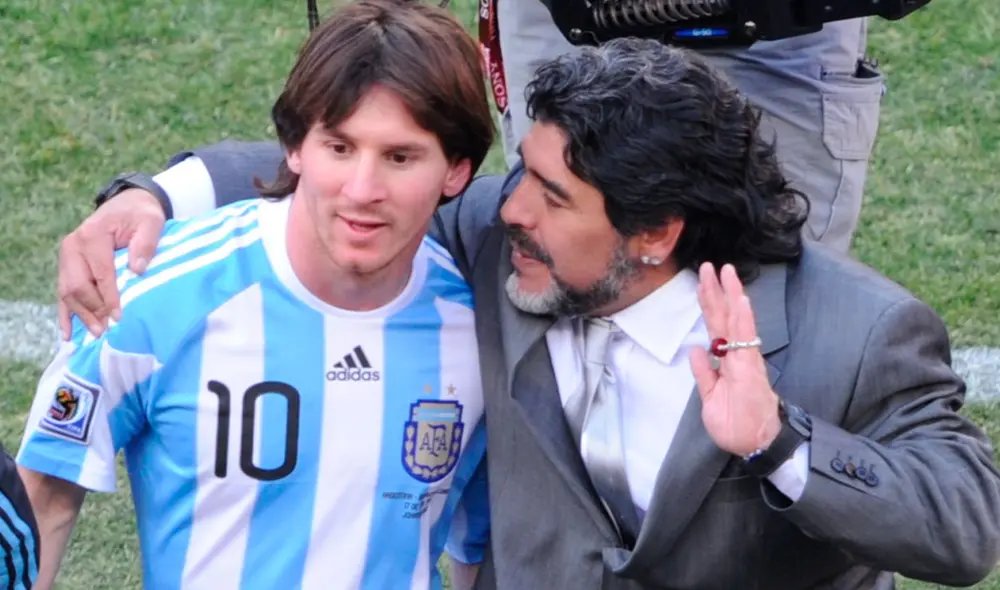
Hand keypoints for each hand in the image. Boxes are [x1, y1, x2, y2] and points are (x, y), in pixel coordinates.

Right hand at [57, 188, 165, 338]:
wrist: (128, 204)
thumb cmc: (140, 215)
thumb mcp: (151, 222)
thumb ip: (145, 243)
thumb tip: (137, 270)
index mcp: (92, 235)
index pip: (100, 273)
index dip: (109, 297)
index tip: (118, 317)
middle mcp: (73, 246)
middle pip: (77, 285)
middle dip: (91, 309)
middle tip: (105, 330)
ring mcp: (67, 256)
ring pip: (67, 292)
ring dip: (80, 314)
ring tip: (95, 334)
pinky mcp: (67, 264)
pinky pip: (63, 291)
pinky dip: (65, 313)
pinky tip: (67, 333)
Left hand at [690, 262, 780, 456]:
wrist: (755, 444)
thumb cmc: (735, 423)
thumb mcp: (709, 399)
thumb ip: (703, 374)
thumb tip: (696, 350)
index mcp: (725, 361)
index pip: (715, 326)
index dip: (709, 303)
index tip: (703, 281)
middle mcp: (736, 355)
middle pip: (724, 317)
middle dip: (717, 290)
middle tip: (711, 265)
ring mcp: (745, 359)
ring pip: (736, 321)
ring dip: (731, 296)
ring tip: (726, 272)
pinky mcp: (751, 368)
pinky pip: (746, 339)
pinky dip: (744, 319)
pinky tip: (741, 300)